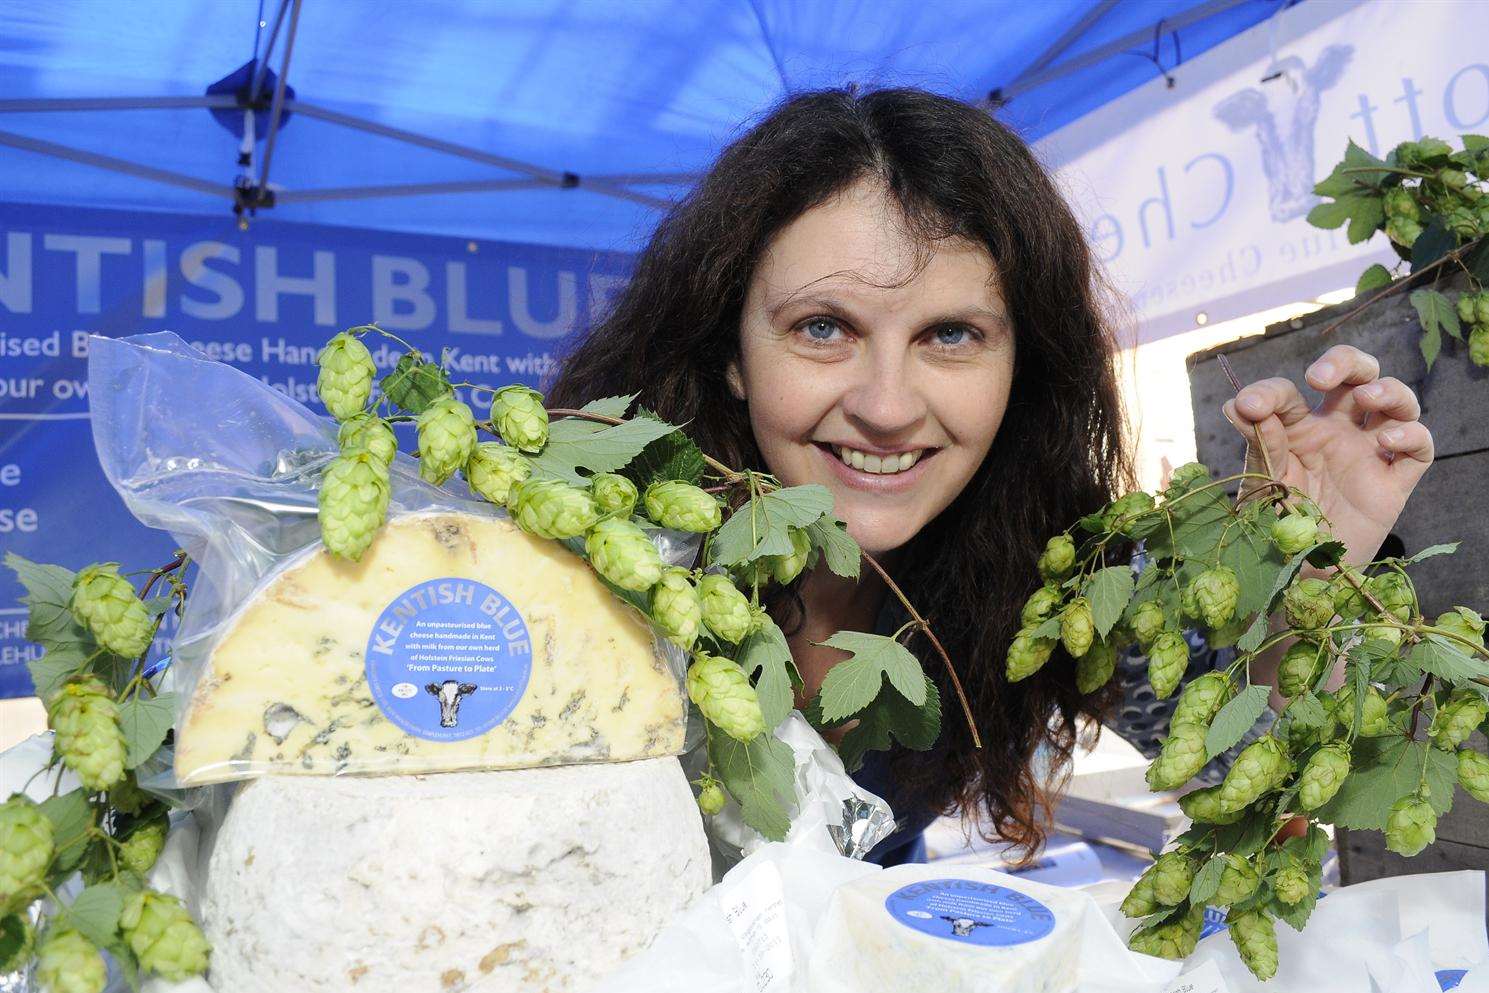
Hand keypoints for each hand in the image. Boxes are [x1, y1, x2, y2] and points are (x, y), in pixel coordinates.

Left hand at [1222, 344, 1432, 565]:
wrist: (1298, 570)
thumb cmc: (1275, 522)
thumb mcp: (1260, 481)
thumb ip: (1257, 443)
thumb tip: (1238, 403)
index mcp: (1296, 428)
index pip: (1290, 393)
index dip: (1270, 392)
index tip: (1249, 406)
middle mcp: (1336, 432)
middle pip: (1356, 374)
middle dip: (1344, 362)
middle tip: (1319, 378)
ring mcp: (1368, 452)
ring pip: (1396, 401)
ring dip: (1387, 389)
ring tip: (1365, 397)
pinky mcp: (1394, 481)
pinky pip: (1420, 448)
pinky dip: (1412, 434)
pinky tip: (1386, 440)